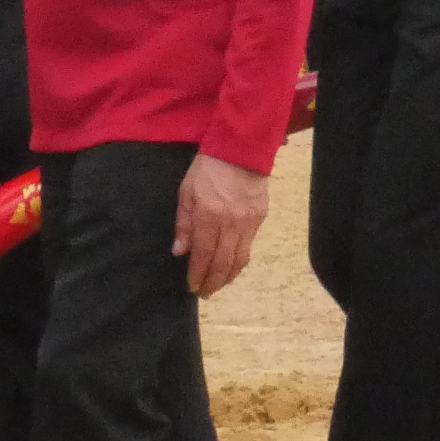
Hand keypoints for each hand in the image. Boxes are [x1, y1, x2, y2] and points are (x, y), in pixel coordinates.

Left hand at [172, 154, 269, 296]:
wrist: (241, 147)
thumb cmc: (208, 168)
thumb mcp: (186, 191)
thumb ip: (183, 223)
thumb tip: (179, 252)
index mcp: (209, 215)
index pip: (202, 255)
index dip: (197, 275)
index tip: (192, 287)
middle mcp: (230, 222)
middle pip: (222, 262)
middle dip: (212, 282)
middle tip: (204, 293)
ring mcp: (248, 221)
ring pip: (240, 259)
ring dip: (228, 277)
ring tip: (218, 284)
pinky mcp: (260, 217)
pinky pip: (250, 246)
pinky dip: (240, 261)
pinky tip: (232, 265)